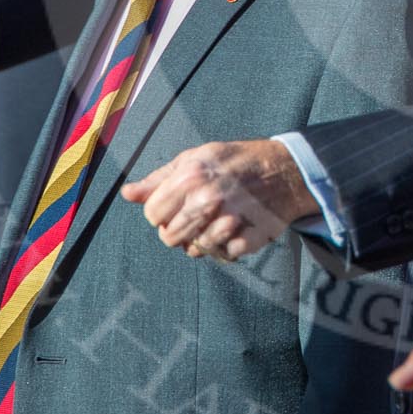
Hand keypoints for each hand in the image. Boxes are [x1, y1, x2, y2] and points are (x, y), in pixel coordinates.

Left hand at [121, 139, 315, 260]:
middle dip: (179, 231)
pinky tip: (234, 229)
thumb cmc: (235, 161)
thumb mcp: (195, 158)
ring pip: (195, 250)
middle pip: (170, 237)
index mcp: (190, 176)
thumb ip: (160, 179)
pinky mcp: (249, 238)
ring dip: (203, 240)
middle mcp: (208, 199)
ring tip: (216, 222)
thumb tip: (127, 194)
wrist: (285, 169)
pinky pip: (223, 255)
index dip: (161, 214)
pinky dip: (227, 246)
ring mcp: (230, 220)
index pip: (153, 215)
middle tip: (196, 217)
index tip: (175, 208)